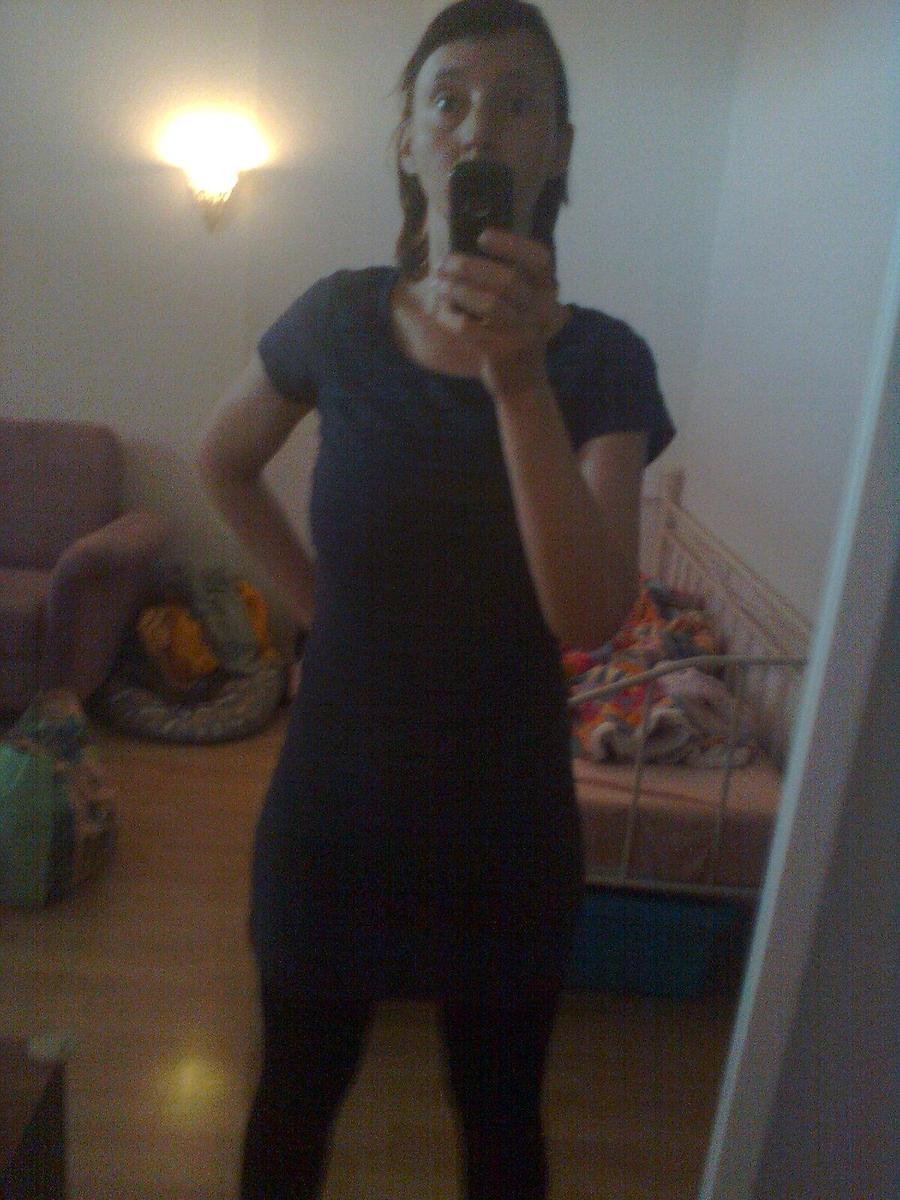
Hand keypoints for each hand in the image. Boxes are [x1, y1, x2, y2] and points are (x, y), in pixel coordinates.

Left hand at [431, 229, 561, 397]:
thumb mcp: (523, 305)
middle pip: (507, 280)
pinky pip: (470, 329)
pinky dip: (451, 317)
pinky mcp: (502, 353)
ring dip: (458, 290)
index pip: (539, 259)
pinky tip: (440, 310)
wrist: (523, 384)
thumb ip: (506, 280)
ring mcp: (523, 333)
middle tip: (444, 263)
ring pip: (490, 304)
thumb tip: (463, 253)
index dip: (512, 245)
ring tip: (438, 284)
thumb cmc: (515, 334)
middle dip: (470, 268)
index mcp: (547, 292)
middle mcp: (540, 311)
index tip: (482, 237)